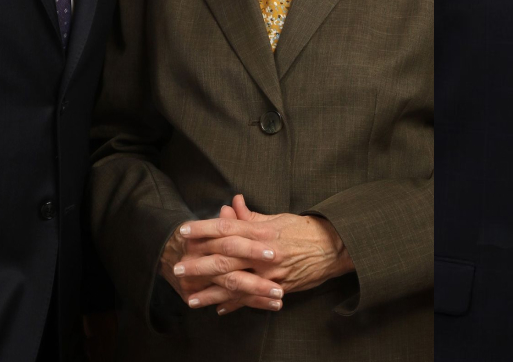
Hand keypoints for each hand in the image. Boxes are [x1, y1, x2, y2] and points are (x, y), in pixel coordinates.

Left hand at [173, 195, 353, 314]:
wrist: (334, 248)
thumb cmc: (304, 230)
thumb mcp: (277, 218)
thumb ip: (250, 216)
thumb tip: (230, 204)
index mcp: (262, 231)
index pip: (227, 228)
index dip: (203, 229)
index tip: (183, 231)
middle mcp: (264, 252)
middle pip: (225, 257)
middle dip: (199, 263)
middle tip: (178, 267)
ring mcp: (271, 273)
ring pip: (235, 283)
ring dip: (211, 291)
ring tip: (190, 297)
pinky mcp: (278, 288)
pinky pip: (252, 299)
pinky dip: (234, 304)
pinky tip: (218, 309)